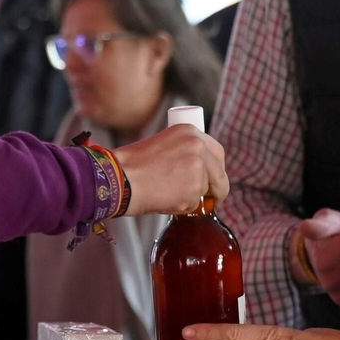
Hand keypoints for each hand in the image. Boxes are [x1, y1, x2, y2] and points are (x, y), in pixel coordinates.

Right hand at [113, 123, 228, 215]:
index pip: (217, 152)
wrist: (119, 178)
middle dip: (218, 188)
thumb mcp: (162, 146)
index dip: (217, 169)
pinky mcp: (194, 187)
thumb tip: (199, 175)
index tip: (214, 179)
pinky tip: (164, 200)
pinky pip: (194, 203)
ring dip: (191, 198)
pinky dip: (182, 207)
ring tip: (166, 195)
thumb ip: (183, 153)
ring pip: (205, 190)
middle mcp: (198, 146)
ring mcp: (198, 167)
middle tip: (211, 199)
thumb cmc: (132, 166)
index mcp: (189, 131)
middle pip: (220, 173)